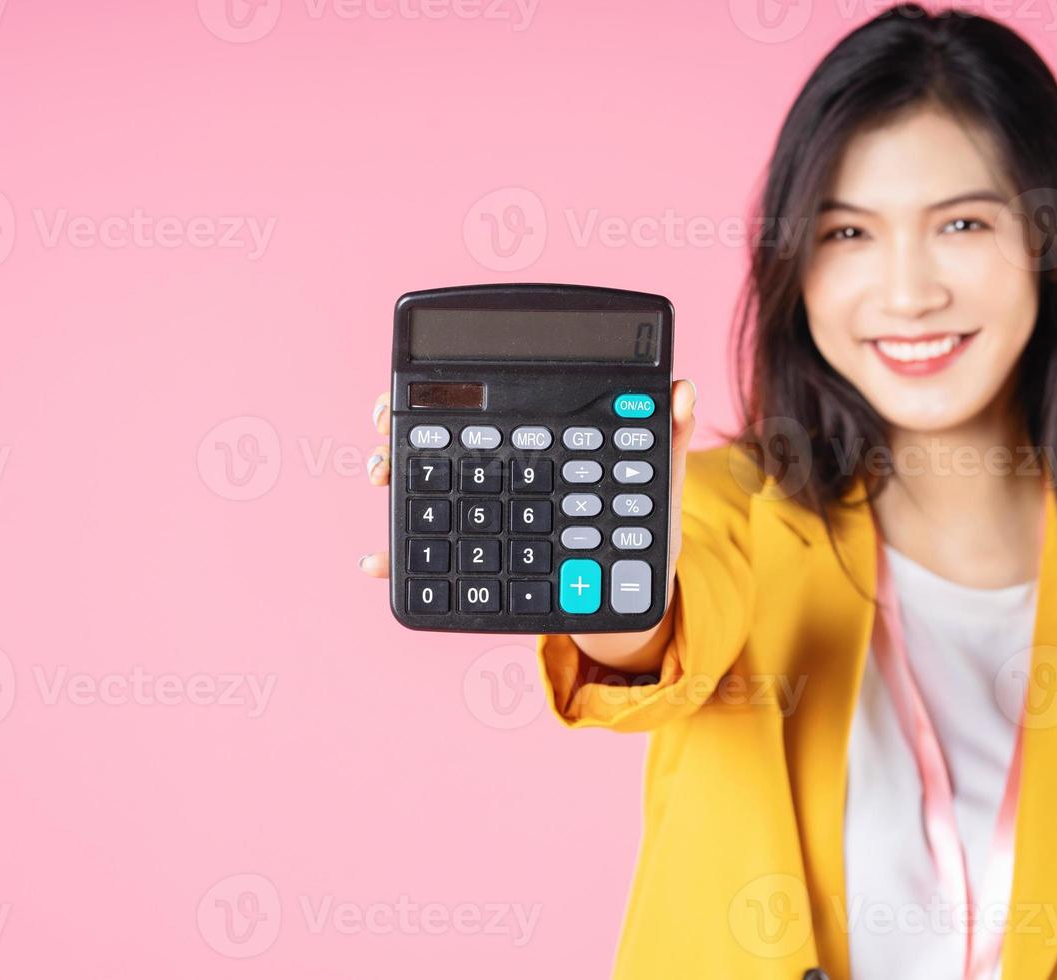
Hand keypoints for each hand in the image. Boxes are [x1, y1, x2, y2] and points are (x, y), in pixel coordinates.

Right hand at [358, 380, 697, 672]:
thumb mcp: (655, 491)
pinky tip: (375, 562)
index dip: (443, 387)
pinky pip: (430, 559)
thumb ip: (667, 442)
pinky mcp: (479, 563)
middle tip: (385, 432)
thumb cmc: (639, 536)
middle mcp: (501, 474)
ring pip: (425, 492)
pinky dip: (396, 561)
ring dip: (393, 482)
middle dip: (401, 429)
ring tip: (381, 482)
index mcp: (539, 443)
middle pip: (438, 439)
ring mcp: (485, 518)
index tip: (410, 389)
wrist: (626, 601)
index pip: (485, 402)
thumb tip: (682, 391)